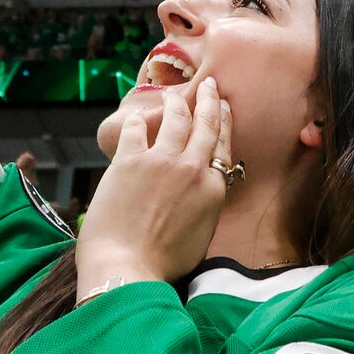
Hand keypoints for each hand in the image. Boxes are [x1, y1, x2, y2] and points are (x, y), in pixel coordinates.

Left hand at [75, 76, 233, 298]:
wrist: (128, 268)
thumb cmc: (163, 263)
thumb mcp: (201, 234)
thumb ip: (205, 204)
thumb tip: (201, 190)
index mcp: (213, 189)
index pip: (222, 146)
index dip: (224, 123)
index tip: (224, 108)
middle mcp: (192, 168)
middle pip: (205, 124)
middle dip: (209, 101)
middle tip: (210, 85)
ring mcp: (160, 161)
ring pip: (174, 118)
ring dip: (176, 102)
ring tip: (174, 94)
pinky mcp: (129, 161)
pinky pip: (135, 129)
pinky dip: (136, 119)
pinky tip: (135, 115)